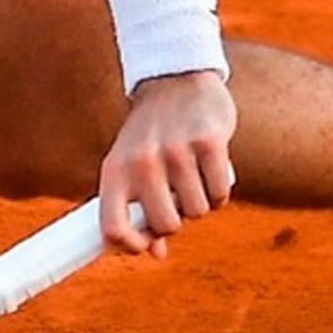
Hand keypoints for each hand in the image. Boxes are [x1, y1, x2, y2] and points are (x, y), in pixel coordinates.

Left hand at [99, 70, 236, 256]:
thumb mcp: (133, 166)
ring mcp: (176, 151)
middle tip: (176, 196)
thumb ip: (140, 210)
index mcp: (115, 170)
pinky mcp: (208, 142)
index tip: (146, 244)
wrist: (174, 78)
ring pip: (198, 212)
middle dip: (177, 219)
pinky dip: (219, 190)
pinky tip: (210, 169)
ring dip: (200, 201)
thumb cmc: (151, 134)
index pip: (112, 227)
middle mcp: (142, 162)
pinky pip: (220, 194)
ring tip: (192, 174)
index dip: (129, 246)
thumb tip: (157, 253)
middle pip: (166, 225)